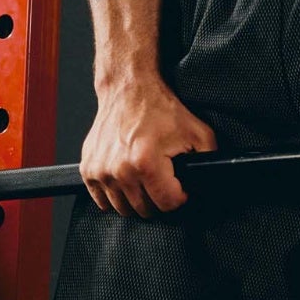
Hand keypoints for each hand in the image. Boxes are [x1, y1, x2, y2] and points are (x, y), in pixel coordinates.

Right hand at [79, 79, 217, 216]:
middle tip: (164, 178)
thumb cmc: (159, 108)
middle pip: (145, 209)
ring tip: (146, 177)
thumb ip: (209, 158)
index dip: (180, 196)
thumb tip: (210, 179)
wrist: (128, 89)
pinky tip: (127, 178)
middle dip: (159, 198)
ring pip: (123, 208)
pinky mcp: (88, 169)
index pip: (168, 204)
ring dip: (137, 198)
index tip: (180, 185)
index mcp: (146, 163)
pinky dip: (116, 195)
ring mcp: (101, 171)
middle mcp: (120, 170)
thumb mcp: (197, 131)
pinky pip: (102, 201)